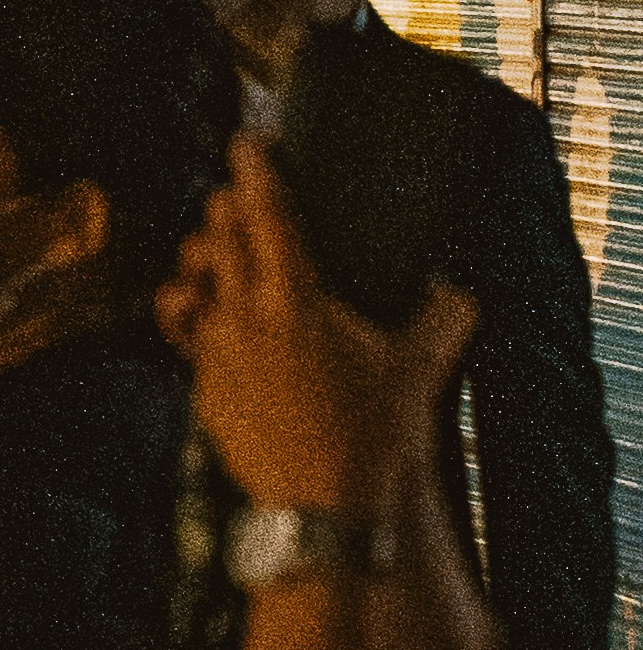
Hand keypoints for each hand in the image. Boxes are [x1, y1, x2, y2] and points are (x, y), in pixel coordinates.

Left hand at [175, 123, 474, 513]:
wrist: (324, 508)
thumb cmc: (376, 436)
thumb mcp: (418, 372)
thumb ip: (442, 321)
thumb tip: (459, 291)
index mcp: (295, 298)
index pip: (267, 214)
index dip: (256, 169)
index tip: (248, 141)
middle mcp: (244, 316)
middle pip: (219, 237)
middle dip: (227, 208)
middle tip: (241, 197)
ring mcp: (215, 353)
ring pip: (190, 284)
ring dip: (201, 261)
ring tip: (213, 255)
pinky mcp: (202, 389)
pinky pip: (190, 339)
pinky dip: (201, 320)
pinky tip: (215, 323)